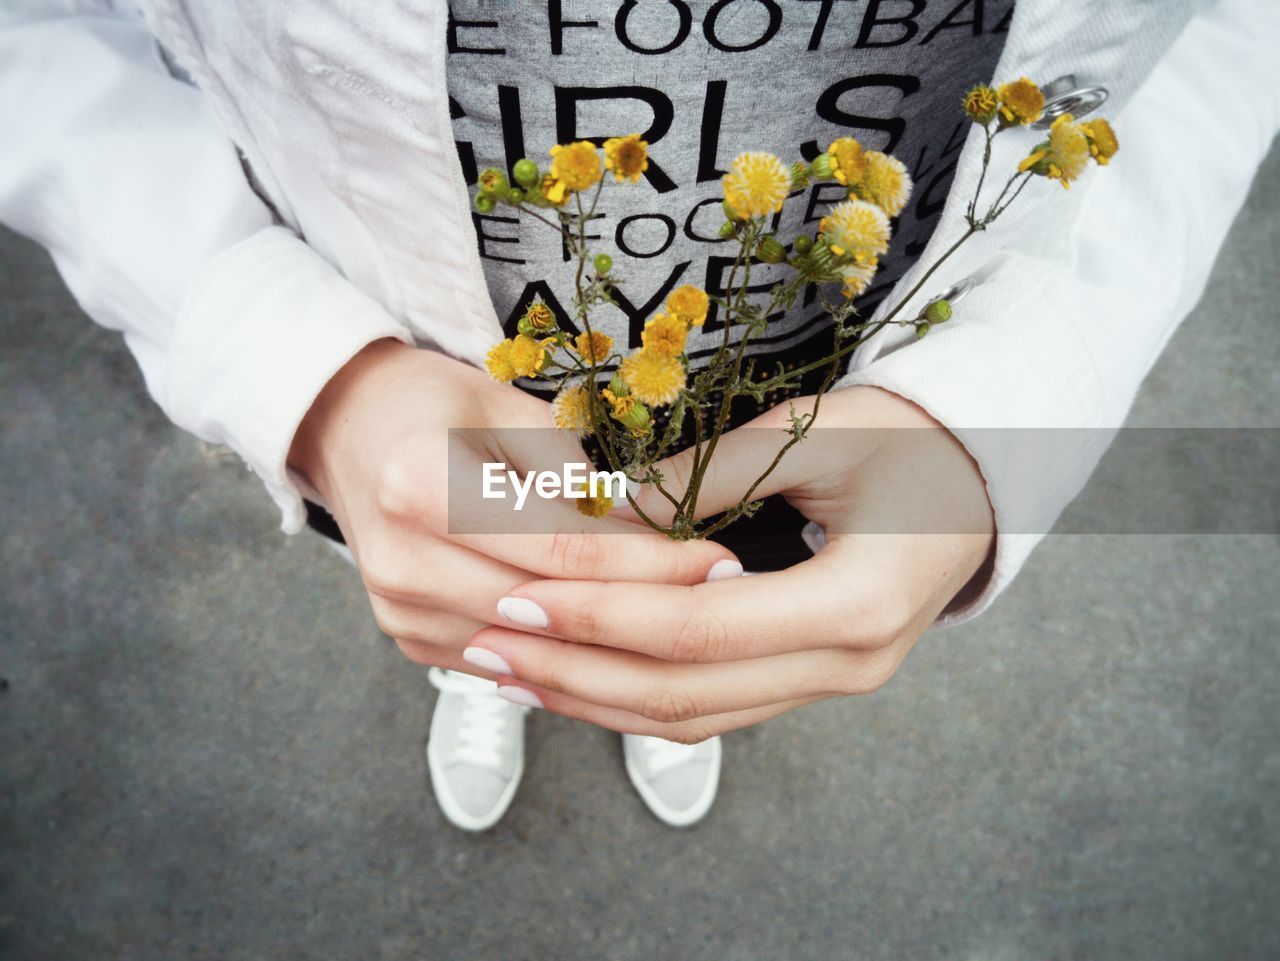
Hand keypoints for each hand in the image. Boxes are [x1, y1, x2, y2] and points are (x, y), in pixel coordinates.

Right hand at [288, 339, 738, 671]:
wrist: (350, 432)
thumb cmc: (436, 405)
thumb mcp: (510, 409)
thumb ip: (576, 474)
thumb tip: (657, 530)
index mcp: (419, 486)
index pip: (562, 546)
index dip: (650, 561)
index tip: (718, 561)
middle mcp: (400, 561)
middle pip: (552, 607)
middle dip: (648, 608)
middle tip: (727, 601)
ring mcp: (399, 611)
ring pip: (534, 648)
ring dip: (616, 643)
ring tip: (693, 629)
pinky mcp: (410, 639)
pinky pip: (508, 661)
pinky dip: (568, 655)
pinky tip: (629, 650)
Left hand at [465, 386, 994, 740]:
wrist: (980, 480)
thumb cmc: (908, 439)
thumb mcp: (817, 436)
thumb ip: (708, 478)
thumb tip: (599, 509)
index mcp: (856, 603)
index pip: (698, 629)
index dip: (600, 614)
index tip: (516, 591)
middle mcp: (847, 665)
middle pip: (685, 692)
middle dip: (575, 668)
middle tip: (485, 640)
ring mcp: (832, 683)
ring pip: (691, 717)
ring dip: (593, 697)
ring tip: (507, 669)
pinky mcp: (812, 679)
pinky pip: (711, 709)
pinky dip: (635, 697)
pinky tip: (573, 677)